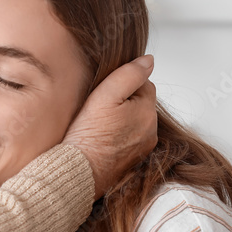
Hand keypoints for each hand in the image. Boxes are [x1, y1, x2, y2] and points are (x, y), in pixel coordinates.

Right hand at [62, 55, 157, 198]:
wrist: (80, 171)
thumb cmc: (88, 135)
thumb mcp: (105, 95)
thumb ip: (129, 74)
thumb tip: (148, 61)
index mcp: (147, 111)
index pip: (143, 84)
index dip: (122, 84)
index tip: (105, 93)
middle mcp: (151, 130)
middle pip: (140, 103)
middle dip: (124, 102)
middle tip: (100, 108)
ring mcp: (142, 147)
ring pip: (135, 122)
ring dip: (122, 119)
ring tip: (99, 124)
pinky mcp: (132, 160)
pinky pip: (129, 140)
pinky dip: (119, 137)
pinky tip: (103, 138)